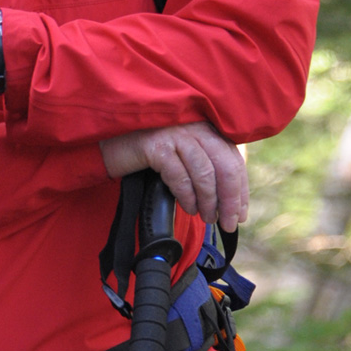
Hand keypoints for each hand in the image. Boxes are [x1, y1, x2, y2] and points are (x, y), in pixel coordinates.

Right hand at [100, 121, 247, 232]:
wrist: (110, 143)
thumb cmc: (149, 153)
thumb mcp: (183, 157)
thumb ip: (206, 168)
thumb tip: (230, 202)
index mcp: (206, 128)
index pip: (234, 160)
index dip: (241, 190)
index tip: (240, 214)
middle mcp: (195, 127)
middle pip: (225, 166)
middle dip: (230, 199)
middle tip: (228, 223)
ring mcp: (175, 134)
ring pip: (205, 172)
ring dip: (209, 201)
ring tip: (207, 218)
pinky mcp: (156, 144)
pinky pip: (179, 175)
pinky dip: (187, 196)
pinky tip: (188, 208)